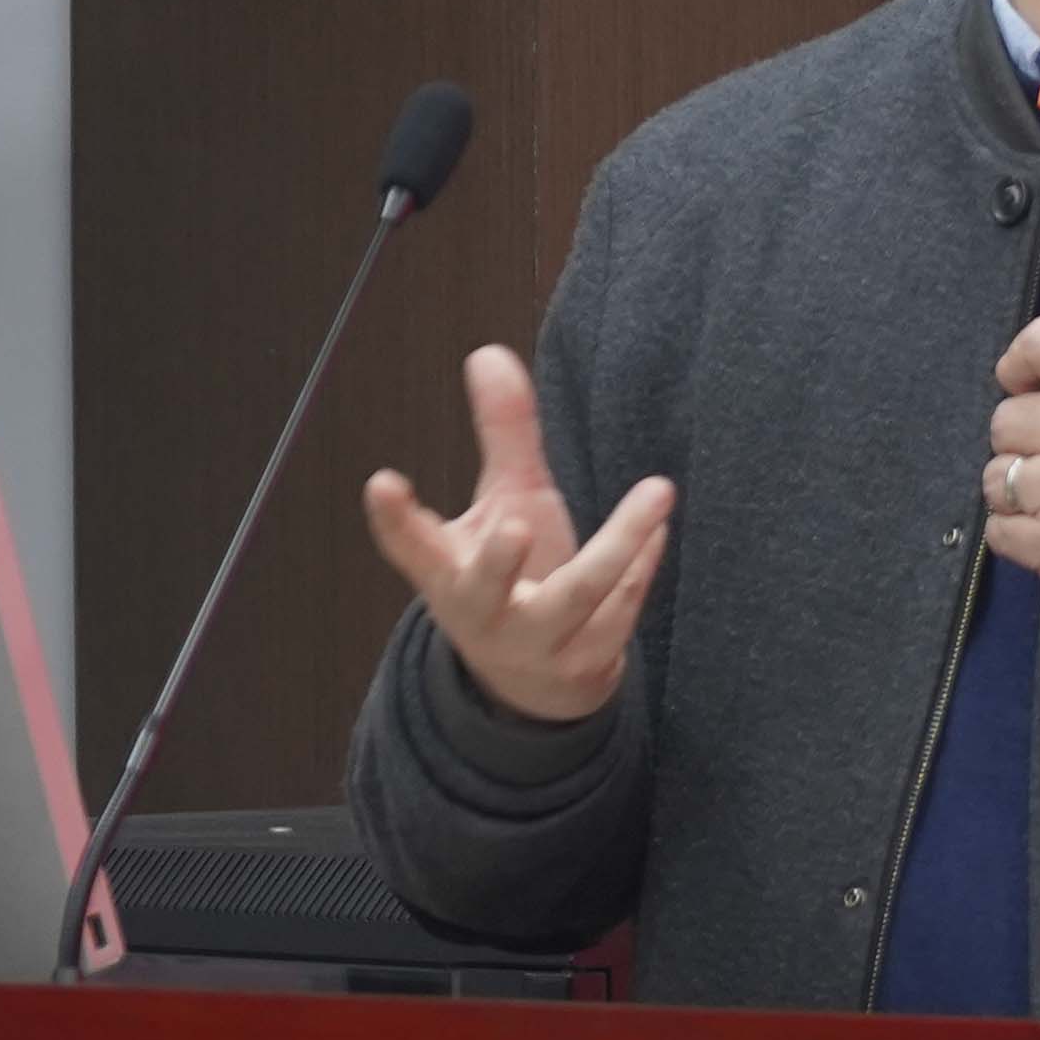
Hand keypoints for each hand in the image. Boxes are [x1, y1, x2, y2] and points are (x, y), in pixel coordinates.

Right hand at [362, 346, 670, 724]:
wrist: (535, 686)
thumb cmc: (513, 577)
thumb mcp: (505, 504)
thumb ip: (503, 436)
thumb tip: (489, 353)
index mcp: (447, 577)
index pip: (411, 548)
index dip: (394, 519)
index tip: (382, 482)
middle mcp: (483, 615)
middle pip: (484, 590)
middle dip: (497, 562)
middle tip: (515, 526)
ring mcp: (535, 646)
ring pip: (577, 597)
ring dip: (619, 547)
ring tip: (657, 491)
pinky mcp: (585, 666)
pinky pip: (620, 612)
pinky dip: (640, 566)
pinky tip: (656, 528)